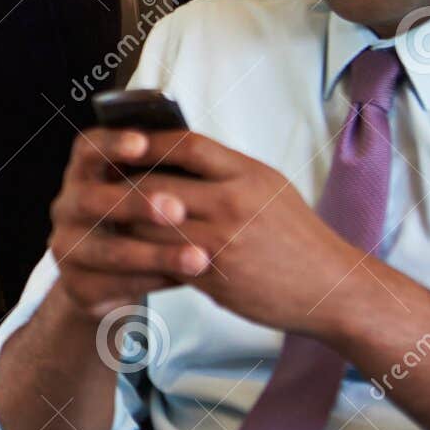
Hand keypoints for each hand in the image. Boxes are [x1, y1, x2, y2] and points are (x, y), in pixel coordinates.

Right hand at [47, 127, 210, 317]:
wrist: (111, 276)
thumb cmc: (140, 219)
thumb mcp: (145, 189)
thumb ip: (163, 174)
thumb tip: (204, 157)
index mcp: (85, 173)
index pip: (89, 148)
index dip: (112, 144)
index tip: (142, 143)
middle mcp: (68, 206)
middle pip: (92, 199)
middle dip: (135, 203)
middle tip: (178, 209)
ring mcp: (67, 247)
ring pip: (107, 250)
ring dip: (155, 254)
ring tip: (200, 258)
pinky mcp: (77, 285)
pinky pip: (114, 285)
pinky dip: (153, 281)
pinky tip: (186, 279)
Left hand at [110, 130, 364, 336]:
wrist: (333, 289)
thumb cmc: (297, 238)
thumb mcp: (269, 189)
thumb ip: (227, 173)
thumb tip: (178, 154)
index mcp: (248, 173)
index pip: (187, 144)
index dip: (148, 141)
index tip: (121, 142)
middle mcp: (235, 201)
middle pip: (158, 183)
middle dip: (123, 185)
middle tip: (96, 184)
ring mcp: (223, 238)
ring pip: (150, 223)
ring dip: (123, 221)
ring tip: (102, 218)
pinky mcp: (214, 274)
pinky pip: (161, 259)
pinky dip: (140, 254)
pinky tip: (125, 252)